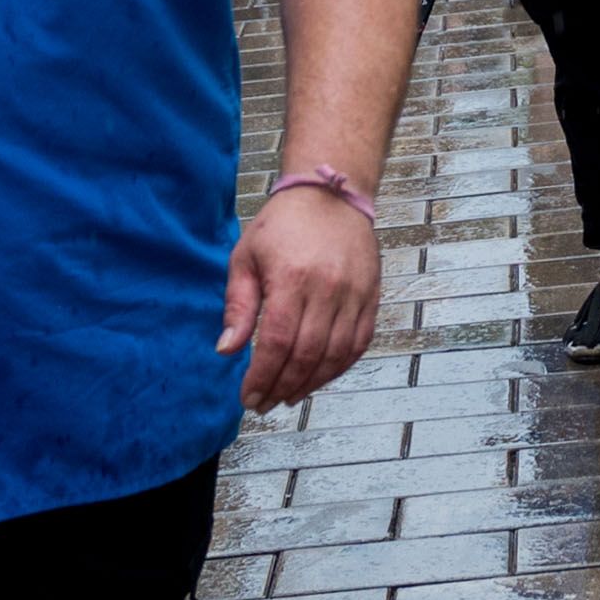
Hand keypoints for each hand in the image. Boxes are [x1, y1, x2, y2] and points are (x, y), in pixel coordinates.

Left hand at [216, 183, 381, 413]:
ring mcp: (354, 293)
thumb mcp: (246, 258)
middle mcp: (327, 288)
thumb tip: (227, 351)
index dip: (261, 376)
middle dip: (282, 387)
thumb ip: (238, 306)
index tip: (248, 397)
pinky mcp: (372, 296)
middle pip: (306, 355)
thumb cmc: (281, 226)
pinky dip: (339, 367)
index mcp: (291, 278)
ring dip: (310, 384)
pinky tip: (318, 377)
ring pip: (335, 355)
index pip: (276, 342)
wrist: (331, 195)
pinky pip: (359, 343)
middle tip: (264, 403)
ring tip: (288, 397)